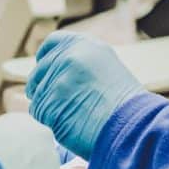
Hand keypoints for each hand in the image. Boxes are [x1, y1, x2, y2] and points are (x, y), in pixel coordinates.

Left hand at [26, 33, 141, 159]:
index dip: (45, 56)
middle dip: (43, 87)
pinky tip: (69, 122)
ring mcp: (56, 79)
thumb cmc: (125, 105)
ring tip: (74, 114)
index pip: (52, 43)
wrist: (132, 126)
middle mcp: (68, 57)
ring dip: (48, 105)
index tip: (43, 66)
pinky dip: (48, 119)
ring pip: (36, 93)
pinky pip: (37, 110)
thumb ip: (81, 63)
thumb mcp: (106, 68)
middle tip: (62, 103)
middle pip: (39, 71)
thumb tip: (55, 69)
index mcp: (85, 45)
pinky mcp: (48, 101)